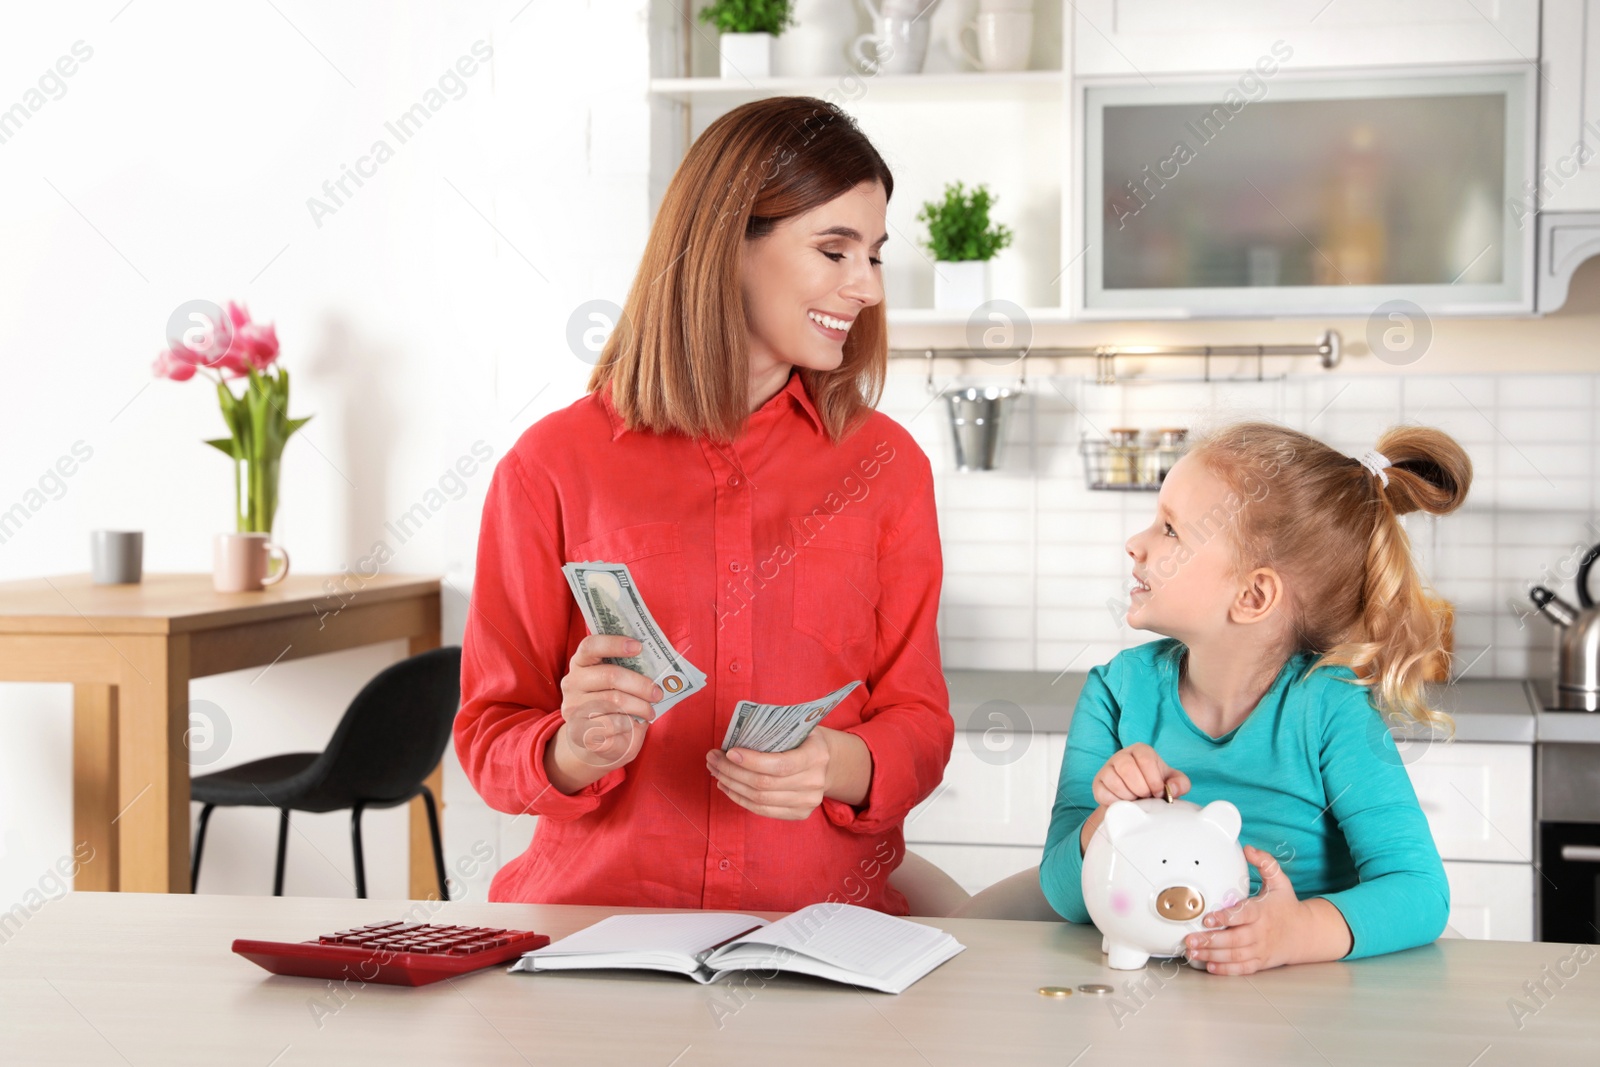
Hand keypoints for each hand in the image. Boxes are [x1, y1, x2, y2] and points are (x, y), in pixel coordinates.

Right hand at [553, 635, 662, 777]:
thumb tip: (657, 670)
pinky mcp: (578, 729)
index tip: (638, 646)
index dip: (614, 643)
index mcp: (581, 663)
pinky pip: (612, 723)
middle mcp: (572, 682)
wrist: (592, 739)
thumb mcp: (617, 685)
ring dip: (640, 707)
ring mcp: (573, 706)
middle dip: (640, 684)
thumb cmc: (611, 705)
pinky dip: (629, 724)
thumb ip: (628, 672)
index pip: (590, 646)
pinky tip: (633, 725)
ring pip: (615, 701)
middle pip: (610, 675)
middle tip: (657, 693)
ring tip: (650, 712)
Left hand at [705, 728, 830, 819]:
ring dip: (731, 785)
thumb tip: (735, 736)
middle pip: (764, 784)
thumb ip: (773, 730)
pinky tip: (727, 786)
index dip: (751, 761)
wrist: (827, 763)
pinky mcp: (799, 814)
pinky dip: (740, 798)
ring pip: (759, 799)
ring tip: (715, 771)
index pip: (780, 765)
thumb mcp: (797, 726)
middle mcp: (814, 782)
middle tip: (713, 758)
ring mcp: (808, 802)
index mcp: (816, 755)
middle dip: (732, 771)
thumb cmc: (804, 739)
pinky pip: (762, 810)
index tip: (729, 752)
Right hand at [1091, 743, 1190, 804]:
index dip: (1154, 780)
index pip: (1146, 759)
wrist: (1138, 799)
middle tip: (1147, 797)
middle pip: (1127, 769)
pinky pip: (1104, 794)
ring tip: (1136, 799)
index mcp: (1140, 751)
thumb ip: (1180, 784)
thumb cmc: (1155, 786)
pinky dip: (1117, 802)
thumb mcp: (1173, 783)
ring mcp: (1107, 769)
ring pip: (1115, 782)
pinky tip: (1125, 802)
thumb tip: (1172, 789)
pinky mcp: (1098, 784)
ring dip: (1129, 796)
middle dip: (1141, 789)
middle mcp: (1121, 756)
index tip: (1158, 792)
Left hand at [1184, 844, 1319, 974]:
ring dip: (1212, 956)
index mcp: (1263, 912)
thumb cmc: (1286, 905)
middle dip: (1211, 940)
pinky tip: (1210, 967)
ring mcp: (1260, 949)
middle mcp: (1261, 933)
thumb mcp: (1280, 881)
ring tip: (1192, 953)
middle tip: (1190, 939)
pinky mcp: (1260, 962)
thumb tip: (1248, 848)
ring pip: (1235, 955)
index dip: (1226, 917)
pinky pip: (1242, 968)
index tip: (1208, 918)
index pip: (1243, 915)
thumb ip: (1265, 862)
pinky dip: (1227, 970)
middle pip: (1234, 939)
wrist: (1305, 933)